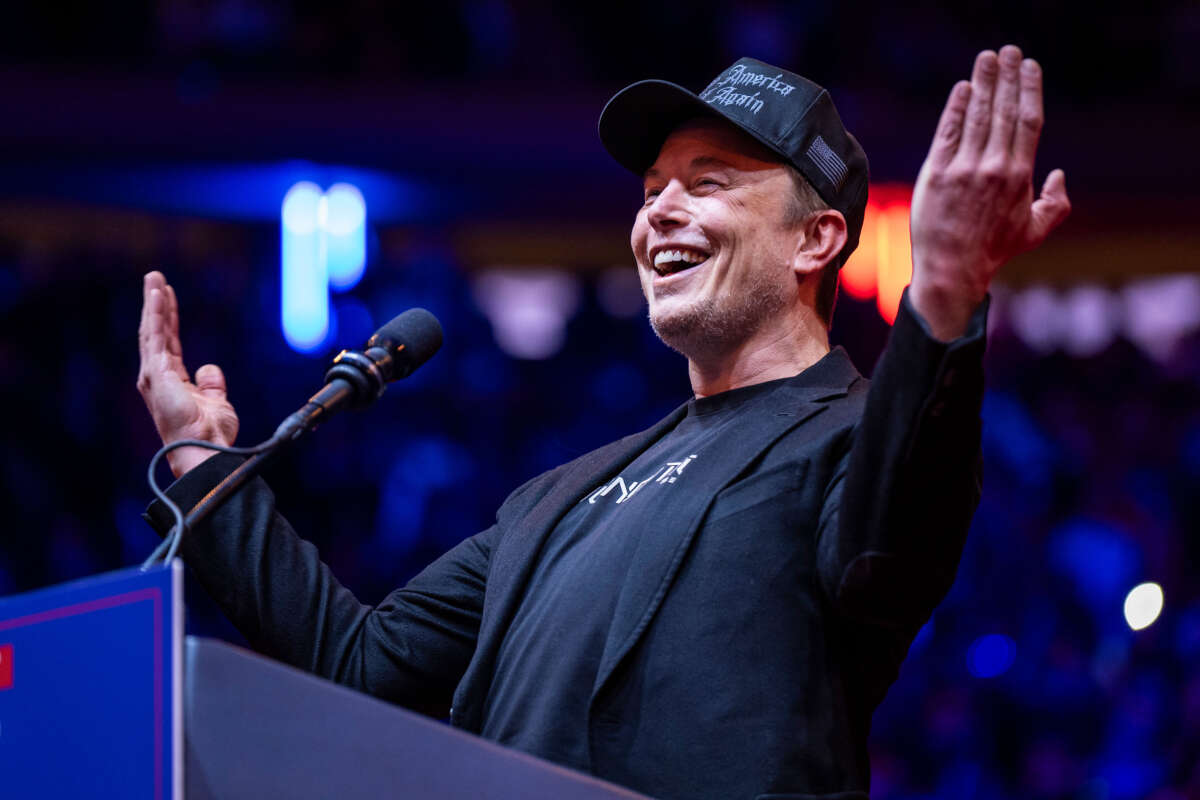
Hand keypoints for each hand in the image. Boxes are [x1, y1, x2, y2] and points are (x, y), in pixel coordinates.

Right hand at [137, 271, 238, 476]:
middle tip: (155, 279)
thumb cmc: (211, 434)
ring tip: (154, 279)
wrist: (205, 450)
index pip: (169, 343)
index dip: (169, 319)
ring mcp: (154, 375)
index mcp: (171, 382)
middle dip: (156, 305)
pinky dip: (156, 315)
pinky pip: (156, 337)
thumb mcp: (216, 402)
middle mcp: (158, 377)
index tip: (169, 297)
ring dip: (153, 304)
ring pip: (152, 331)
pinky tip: (157, 296)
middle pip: (156, 333)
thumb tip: (209, 368)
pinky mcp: (156, 374)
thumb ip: (211, 384)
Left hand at [909, 45, 1071, 339]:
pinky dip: (956, 109)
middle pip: (1004, 111)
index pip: (1028, 122)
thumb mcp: (1035, 231)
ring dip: (984, 83)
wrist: (952, 269)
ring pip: (978, 116)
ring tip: (987, 58)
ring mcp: (964, 169)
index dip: (1029, 90)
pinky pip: (948, 133)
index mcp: (1020, 176)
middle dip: (1007, 77)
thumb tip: (1059, 174)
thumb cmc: (994, 251)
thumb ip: (1055, 203)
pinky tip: (963, 89)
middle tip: (1009, 51)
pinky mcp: (937, 174)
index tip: (1030, 67)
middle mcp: (994, 167)